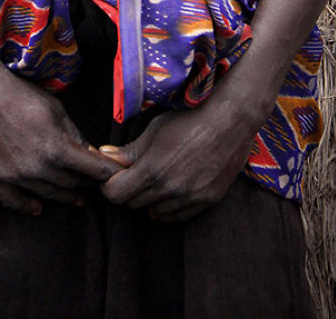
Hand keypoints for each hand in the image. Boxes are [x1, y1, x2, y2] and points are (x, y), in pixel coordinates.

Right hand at [0, 50, 117, 214]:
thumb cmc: (21, 94)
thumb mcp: (56, 108)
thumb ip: (74, 135)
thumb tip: (91, 154)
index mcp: (56, 148)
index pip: (92, 170)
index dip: (107, 173)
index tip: (116, 176)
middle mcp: (37, 168)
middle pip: (71, 185)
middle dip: (86, 182)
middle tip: (92, 181)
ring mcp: (15, 176)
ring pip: (48, 195)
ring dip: (64, 195)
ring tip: (74, 196)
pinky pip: (15, 202)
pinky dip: (28, 206)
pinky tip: (38, 207)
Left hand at [99, 94, 256, 220]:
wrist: (230, 121)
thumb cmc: (190, 119)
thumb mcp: (155, 128)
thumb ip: (130, 149)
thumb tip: (105, 156)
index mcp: (153, 169)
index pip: (117, 194)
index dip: (109, 186)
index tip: (112, 176)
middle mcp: (170, 189)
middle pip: (134, 204)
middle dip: (128, 191)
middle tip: (131, 175)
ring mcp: (189, 198)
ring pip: (156, 213)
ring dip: (149, 200)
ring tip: (154, 180)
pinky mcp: (206, 201)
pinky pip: (179, 216)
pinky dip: (169, 208)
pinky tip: (170, 191)